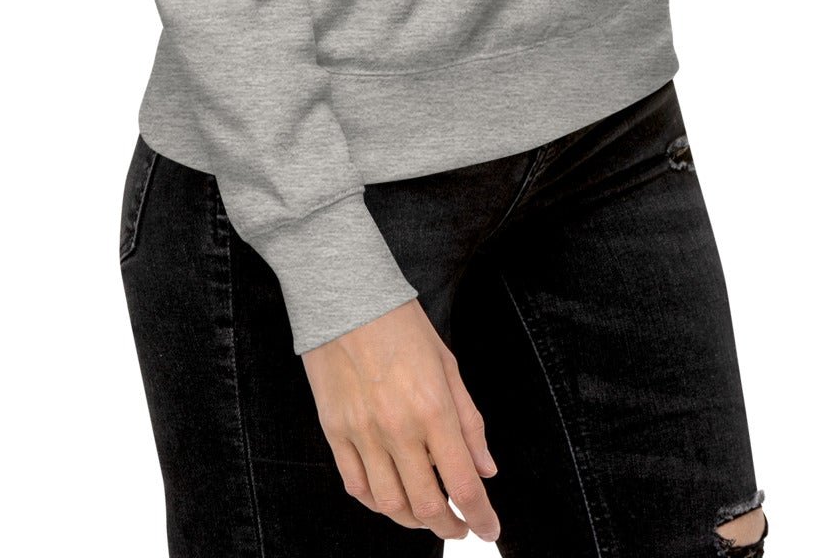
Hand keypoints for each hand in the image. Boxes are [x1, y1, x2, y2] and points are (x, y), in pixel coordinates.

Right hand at [301, 297, 500, 541]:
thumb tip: (487, 469)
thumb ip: (469, 421)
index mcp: (433, 408)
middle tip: (461, 526)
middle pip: (427, 505)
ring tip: (429, 515)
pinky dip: (377, 504)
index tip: (490, 530)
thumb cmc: (401, 323)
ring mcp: (362, 433)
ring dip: (414, 521)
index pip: (463, 484)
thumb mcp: (447, 364)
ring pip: (390, 504)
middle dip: (450, 526)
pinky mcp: (334, 431)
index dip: (481, 517)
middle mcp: (398, 428)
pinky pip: (356, 486)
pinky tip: (392, 499)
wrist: (345, 294)